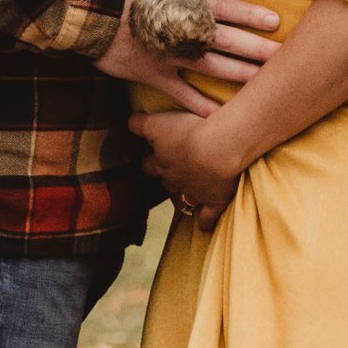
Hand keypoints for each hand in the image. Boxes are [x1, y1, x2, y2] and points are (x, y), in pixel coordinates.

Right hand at [100, 0, 280, 108]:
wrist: (84, 14)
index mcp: (182, 2)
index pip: (224, 8)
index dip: (250, 16)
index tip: (275, 22)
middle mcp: (180, 31)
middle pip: (227, 42)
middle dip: (257, 50)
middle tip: (285, 58)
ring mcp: (168, 56)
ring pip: (212, 68)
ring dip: (240, 76)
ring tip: (267, 84)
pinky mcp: (154, 76)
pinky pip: (183, 95)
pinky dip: (202, 106)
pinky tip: (224, 117)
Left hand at [137, 100, 243, 226]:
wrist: (217, 149)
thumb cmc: (188, 131)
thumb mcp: (157, 122)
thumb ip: (139, 124)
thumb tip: (129, 123)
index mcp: (161, 162)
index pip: (149, 164)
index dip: (151, 159)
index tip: (154, 154)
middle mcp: (175, 180)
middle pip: (166, 182)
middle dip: (168, 176)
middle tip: (175, 168)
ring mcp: (194, 193)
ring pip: (184, 200)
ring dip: (184, 196)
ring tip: (188, 191)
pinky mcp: (214, 201)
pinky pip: (207, 217)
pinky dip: (205, 222)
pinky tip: (204, 225)